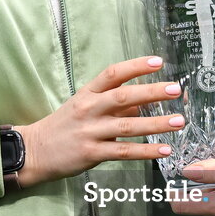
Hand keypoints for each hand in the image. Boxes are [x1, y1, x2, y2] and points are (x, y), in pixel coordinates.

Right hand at [15, 57, 183, 187]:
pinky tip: (164, 150)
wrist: (35, 151)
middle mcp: (89, 109)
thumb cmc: (65, 125)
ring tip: (178, 121)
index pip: (113, 73)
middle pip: (123, 97)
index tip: (158, 62)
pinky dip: (146, 151)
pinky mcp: (91, 154)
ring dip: (156, 124)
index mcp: (87, 92)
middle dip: (152, 92)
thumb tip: (145, 103)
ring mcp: (89, 131)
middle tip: (175, 89)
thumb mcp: (86, 107)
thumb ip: (115, 105)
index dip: (136, 66)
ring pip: (127, 126)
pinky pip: (124, 152)